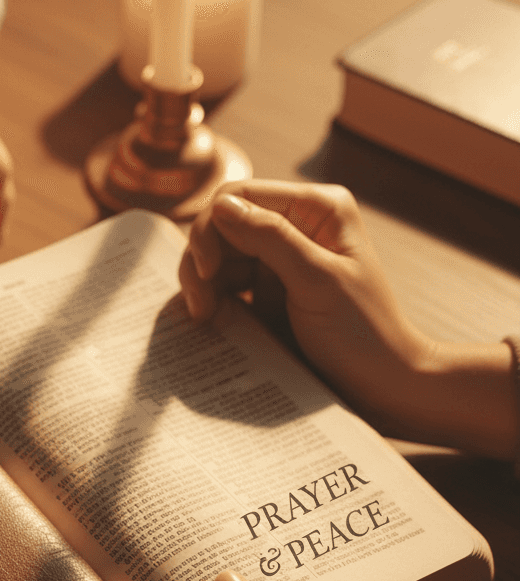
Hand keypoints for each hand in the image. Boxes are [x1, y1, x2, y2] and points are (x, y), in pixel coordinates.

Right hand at [179, 180, 441, 428]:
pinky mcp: (268, 292)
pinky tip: (209, 321)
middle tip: (199, 306)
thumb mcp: (317, 281)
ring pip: (218, 257)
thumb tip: (221, 206)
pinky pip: (226, 285)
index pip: (240, 197)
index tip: (206, 271)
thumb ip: (272, 238)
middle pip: (222, 227)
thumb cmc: (362, 332)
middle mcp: (295, 227)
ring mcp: (279, 261)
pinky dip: (211, 300)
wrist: (380, 383)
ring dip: (201, 284)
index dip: (212, 228)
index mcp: (315, 209)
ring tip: (203, 318)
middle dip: (202, 261)